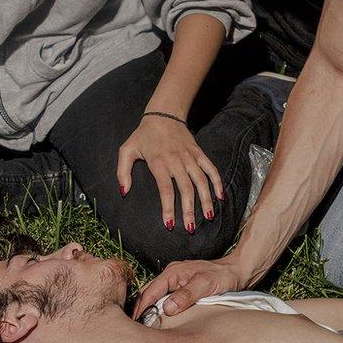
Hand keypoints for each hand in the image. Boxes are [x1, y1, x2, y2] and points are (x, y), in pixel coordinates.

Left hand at [117, 115, 221, 233]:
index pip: (165, 189)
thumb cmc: (143, 135)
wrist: (163, 114)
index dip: (168, 208)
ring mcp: (190, 157)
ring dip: (206, 200)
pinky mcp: (199, 153)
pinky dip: (217, 182)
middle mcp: (177, 161)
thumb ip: (122, 172)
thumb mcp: (126, 150)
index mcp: (159, 163)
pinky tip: (220, 197)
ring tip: (208, 217)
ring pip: (201, 181)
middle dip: (188, 210)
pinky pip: (211, 169)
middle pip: (186, 189)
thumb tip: (124, 192)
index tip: (170, 224)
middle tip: (190, 228)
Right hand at [132, 255, 243, 318]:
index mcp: (172, 273)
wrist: (239, 271)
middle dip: (140, 310)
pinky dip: (159, 310)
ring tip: (144, 328)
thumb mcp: (206, 285)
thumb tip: (168, 308)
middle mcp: (171, 276)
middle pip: (149, 294)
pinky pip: (165, 299)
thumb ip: (186, 295)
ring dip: (149, 311)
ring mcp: (175, 282)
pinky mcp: (181, 288)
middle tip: (136, 330)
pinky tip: (159, 321)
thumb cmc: (224, 276)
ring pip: (156, 297)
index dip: (140, 308)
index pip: (149, 292)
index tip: (134, 324)